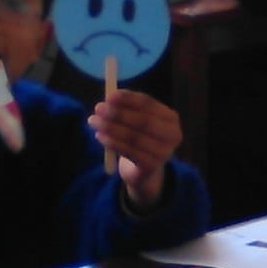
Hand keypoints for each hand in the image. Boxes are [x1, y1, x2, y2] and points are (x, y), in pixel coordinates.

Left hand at [90, 88, 181, 209]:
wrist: (145, 171)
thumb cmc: (140, 138)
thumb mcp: (136, 121)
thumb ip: (127, 108)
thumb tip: (109, 98)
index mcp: (170, 117)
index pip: (149, 104)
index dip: (129, 99)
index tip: (110, 96)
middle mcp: (172, 134)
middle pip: (143, 121)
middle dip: (118, 113)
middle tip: (98, 108)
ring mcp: (164, 152)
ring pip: (134, 137)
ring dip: (111, 128)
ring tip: (93, 121)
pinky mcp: (152, 166)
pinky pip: (129, 152)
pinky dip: (112, 143)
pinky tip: (100, 136)